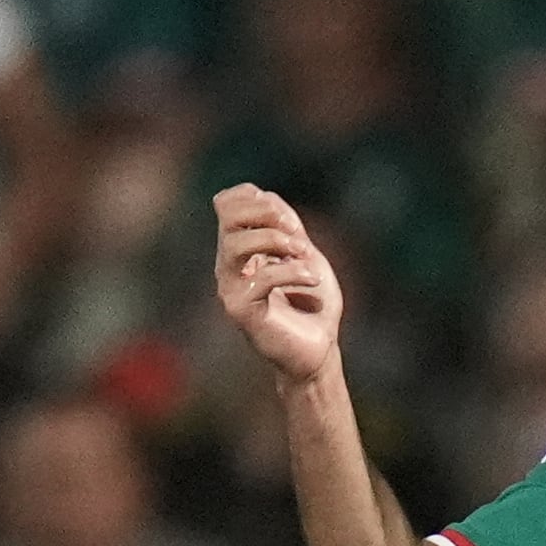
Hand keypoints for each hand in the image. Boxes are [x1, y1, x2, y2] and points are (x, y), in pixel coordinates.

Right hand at [215, 185, 343, 384]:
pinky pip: (259, 278)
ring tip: (306, 255)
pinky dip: (291, 272)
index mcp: (241, 248)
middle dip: (266, 214)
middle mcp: (229, 265)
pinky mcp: (240, 310)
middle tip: (296, 233)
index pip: (226, 203)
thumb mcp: (305, 253)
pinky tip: (311, 280)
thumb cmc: (313, 305)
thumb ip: (286, 225)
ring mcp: (230, 287)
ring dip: (278, 242)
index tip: (289, 220)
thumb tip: (264, 196)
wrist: (319, 349)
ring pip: (237, 243)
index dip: (254, 197)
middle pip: (228, 216)